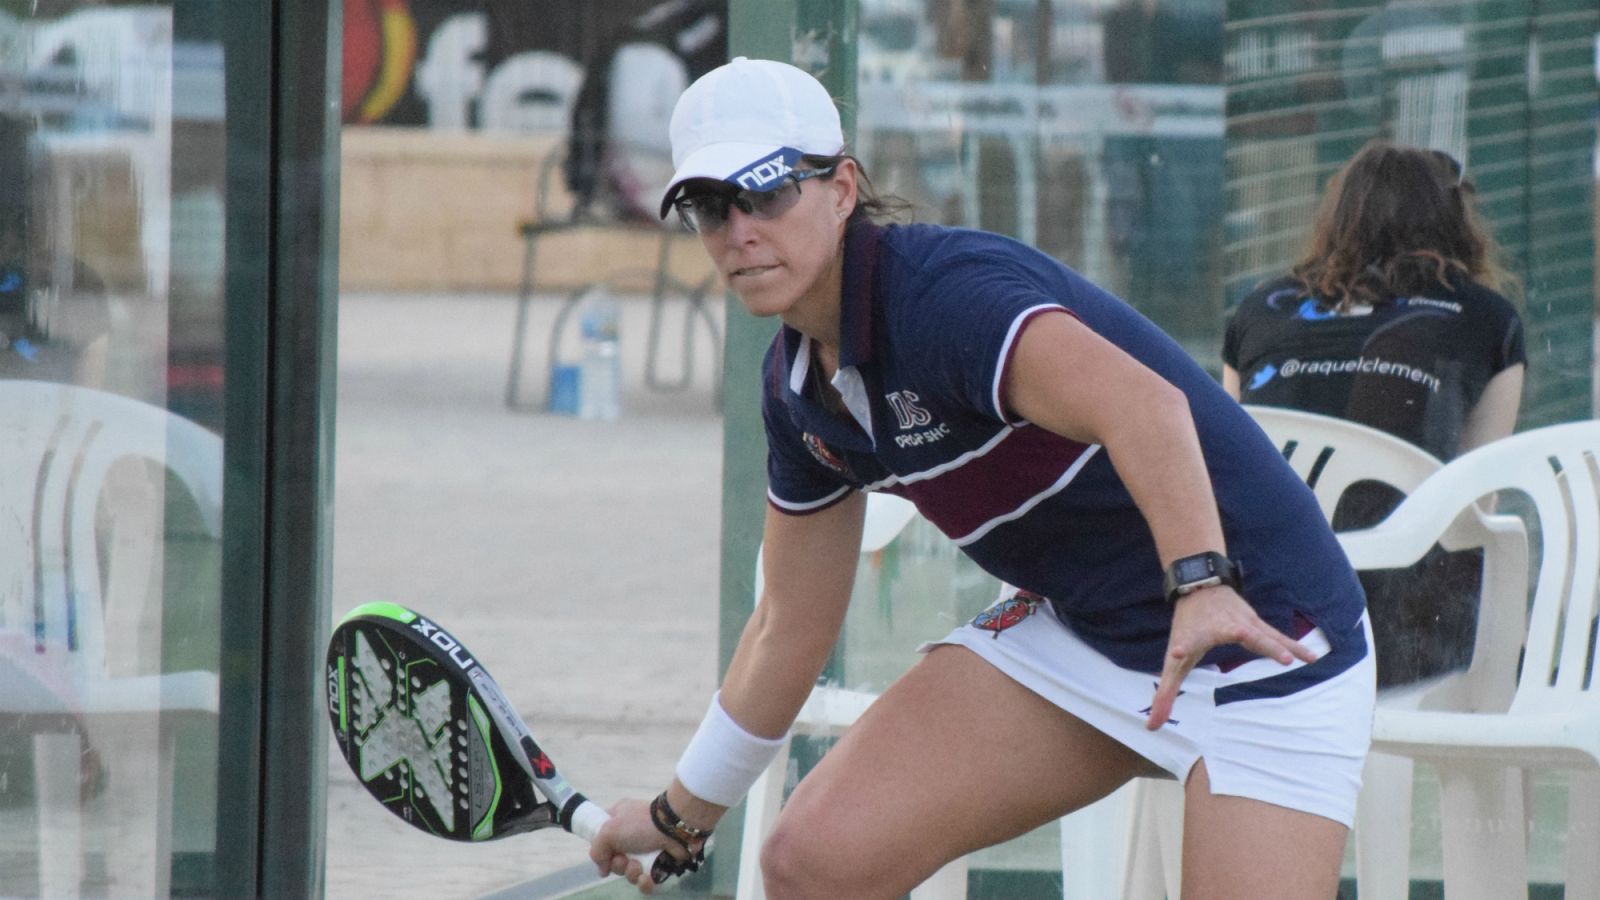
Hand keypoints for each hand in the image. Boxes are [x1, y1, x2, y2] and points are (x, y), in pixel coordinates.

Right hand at [589, 797, 699, 893]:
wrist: (674, 827)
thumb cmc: (639, 824)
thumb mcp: (608, 830)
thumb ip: (597, 850)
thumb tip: (603, 869)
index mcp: (619, 820)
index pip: (604, 837)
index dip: (602, 849)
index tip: (604, 856)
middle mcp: (632, 835)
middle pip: (616, 860)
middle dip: (618, 865)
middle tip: (624, 860)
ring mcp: (647, 851)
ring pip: (630, 872)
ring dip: (631, 873)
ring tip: (638, 867)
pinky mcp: (660, 864)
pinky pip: (646, 881)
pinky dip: (645, 883)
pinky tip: (646, 878)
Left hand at [1145, 585, 1317, 729]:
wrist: (1200, 586)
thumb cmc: (1188, 626)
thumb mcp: (1173, 658)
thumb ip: (1165, 692)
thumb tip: (1152, 727)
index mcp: (1198, 634)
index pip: (1187, 642)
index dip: (1181, 647)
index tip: (1178, 651)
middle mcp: (1224, 626)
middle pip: (1242, 635)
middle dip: (1261, 645)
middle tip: (1283, 658)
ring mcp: (1244, 621)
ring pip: (1266, 635)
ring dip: (1285, 646)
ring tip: (1306, 659)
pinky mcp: (1257, 622)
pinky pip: (1277, 636)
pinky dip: (1294, 646)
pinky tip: (1312, 656)